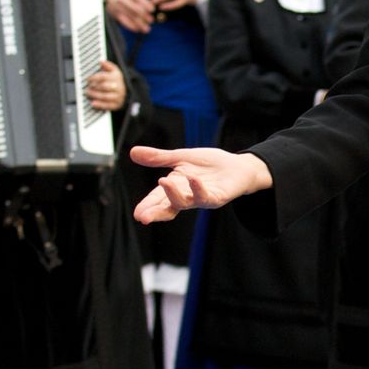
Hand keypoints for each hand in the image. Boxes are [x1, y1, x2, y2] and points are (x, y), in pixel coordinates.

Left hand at [85, 60, 126, 110]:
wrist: (125, 92)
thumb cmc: (116, 81)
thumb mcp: (114, 71)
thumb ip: (108, 66)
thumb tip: (102, 61)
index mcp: (117, 77)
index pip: (103, 76)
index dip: (94, 77)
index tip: (88, 79)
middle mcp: (118, 87)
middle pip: (104, 86)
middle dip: (94, 86)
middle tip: (88, 86)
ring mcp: (118, 96)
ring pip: (105, 96)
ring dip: (95, 95)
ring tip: (88, 93)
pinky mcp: (117, 104)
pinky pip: (107, 105)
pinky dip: (99, 104)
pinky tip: (93, 103)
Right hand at [104, 0, 153, 32]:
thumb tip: (151, 8)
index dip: (147, 4)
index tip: (152, 10)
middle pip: (137, 9)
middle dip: (146, 16)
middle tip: (151, 20)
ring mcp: (118, 7)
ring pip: (133, 17)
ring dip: (141, 24)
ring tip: (147, 28)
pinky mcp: (115, 15)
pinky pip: (126, 22)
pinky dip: (133, 27)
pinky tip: (138, 29)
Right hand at [130, 146, 272, 223]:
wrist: (236, 166)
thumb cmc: (208, 165)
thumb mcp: (180, 158)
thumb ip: (158, 158)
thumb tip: (132, 152)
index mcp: (176, 188)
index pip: (158, 199)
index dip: (148, 207)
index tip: (137, 214)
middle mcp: (187, 197)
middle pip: (168, 207)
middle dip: (155, 212)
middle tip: (143, 217)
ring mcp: (202, 199)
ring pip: (186, 202)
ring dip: (174, 194)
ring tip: (163, 181)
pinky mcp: (218, 197)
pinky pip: (207, 196)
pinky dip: (198, 187)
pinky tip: (192, 178)